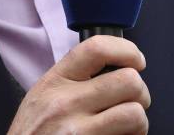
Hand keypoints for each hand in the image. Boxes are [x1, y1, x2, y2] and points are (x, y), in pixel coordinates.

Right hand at [7, 35, 149, 134]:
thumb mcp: (43, 94)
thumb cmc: (34, 132)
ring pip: (135, 115)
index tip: (136, 60)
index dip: (126, 50)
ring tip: (126, 125)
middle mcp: (66, 104)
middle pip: (128, 81)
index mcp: (56, 80)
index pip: (97, 48)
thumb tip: (116, 66)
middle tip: (132, 100)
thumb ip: (73, 78)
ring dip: (138, 121)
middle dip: (139, 91)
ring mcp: (79, 133)